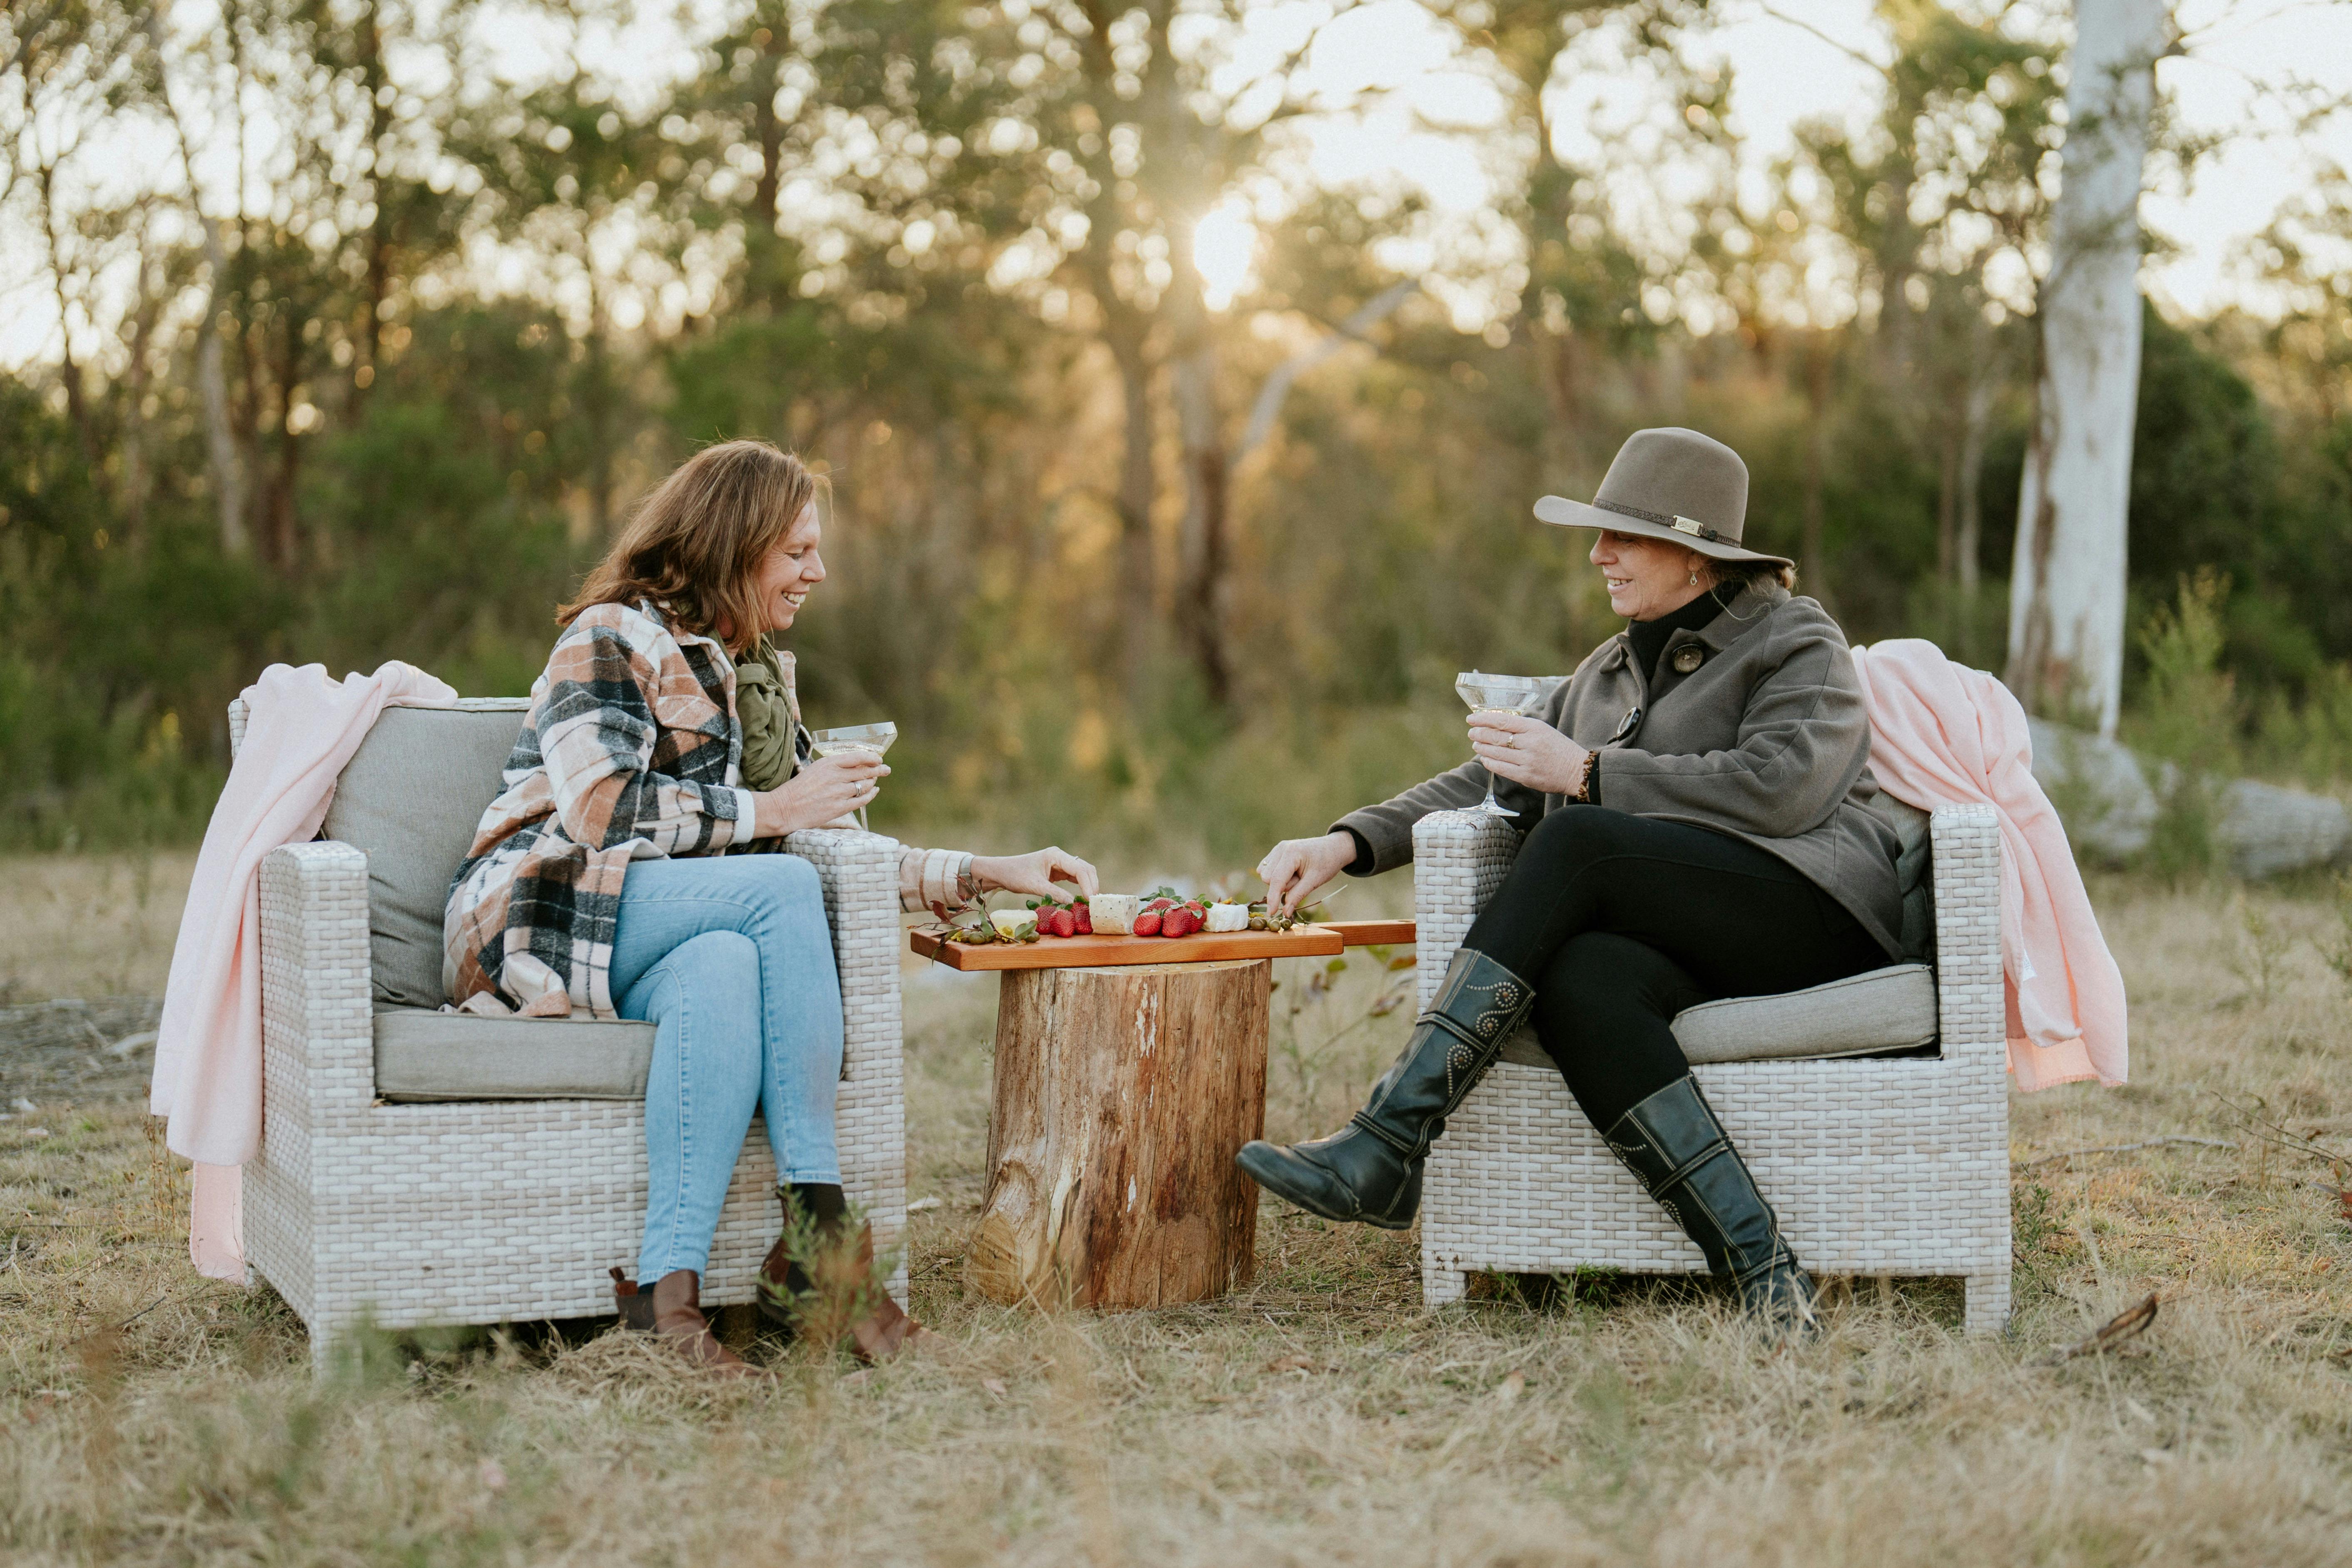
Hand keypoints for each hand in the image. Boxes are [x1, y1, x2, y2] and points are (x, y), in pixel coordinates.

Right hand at [754, 752, 886, 835]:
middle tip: (886, 769)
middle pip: (865, 771)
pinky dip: (870, 795)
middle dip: (878, 770)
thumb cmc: (797, 789)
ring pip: (865, 785)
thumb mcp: (814, 770)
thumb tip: (854, 767)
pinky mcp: (839, 807)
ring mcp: (838, 792)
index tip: (878, 759)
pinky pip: (861, 800)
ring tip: (875, 781)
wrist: (784, 808)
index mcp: (828, 763)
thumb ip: (833, 768)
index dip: (871, 758)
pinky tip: (874, 792)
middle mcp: (835, 776)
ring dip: (872, 783)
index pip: (857, 757)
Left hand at [971, 847, 1099, 899]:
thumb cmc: (1015, 875)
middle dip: (1092, 885)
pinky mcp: (1058, 871)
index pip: (1079, 869)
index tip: (1090, 900)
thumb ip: (1055, 894)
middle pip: (1085, 869)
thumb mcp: (1035, 886)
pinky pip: (1075, 878)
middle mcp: (1061, 857)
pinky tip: (1082, 898)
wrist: (1002, 872)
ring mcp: (1060, 864)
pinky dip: (1081, 887)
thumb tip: (1073, 904)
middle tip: (1094, 903)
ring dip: (1088, 886)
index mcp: (1056, 855)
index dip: (1088, 884)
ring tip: (1090, 902)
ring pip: (1082, 873)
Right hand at [1257, 831, 1356, 917]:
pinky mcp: (1276, 851)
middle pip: (1268, 878)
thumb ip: (1298, 895)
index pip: (1276, 880)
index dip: (1272, 898)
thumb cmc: (1327, 863)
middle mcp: (1281, 848)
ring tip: (1297, 875)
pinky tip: (1290, 872)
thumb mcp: (1315, 881)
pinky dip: (1277, 876)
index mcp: (1291, 853)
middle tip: (1300, 881)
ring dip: (1280, 881)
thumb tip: (1285, 912)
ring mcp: (1278, 848)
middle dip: (1282, 886)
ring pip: (1266, 875)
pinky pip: (1267, 869)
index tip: (1271, 913)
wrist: (1333, 848)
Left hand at [1470, 710, 1590, 796]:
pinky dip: (1490, 763)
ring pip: (1497, 753)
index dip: (1483, 719)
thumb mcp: (1544, 730)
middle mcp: (1531, 743)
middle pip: (1497, 736)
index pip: (1503, 721)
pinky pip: (1502, 769)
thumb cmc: (1559, 749)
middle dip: (1480, 734)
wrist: (1577, 770)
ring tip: (1476, 745)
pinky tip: (1485, 759)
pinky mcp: (1527, 776)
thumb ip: (1523, 727)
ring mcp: (1528, 761)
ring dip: (1483, 748)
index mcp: (1535, 728)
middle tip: (1472, 733)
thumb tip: (1497, 725)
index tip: (1471, 719)